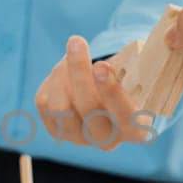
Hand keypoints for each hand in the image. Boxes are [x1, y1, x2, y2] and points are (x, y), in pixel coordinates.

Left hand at [33, 36, 152, 149]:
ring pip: (60, 107)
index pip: (124, 115)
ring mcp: (78, 138)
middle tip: (76, 42)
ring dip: (63, 72)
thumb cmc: (127, 83)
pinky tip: (66, 67)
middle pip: (88, 109)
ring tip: (74, 49)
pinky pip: (45, 102)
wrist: (106, 99)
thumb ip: (129, 70)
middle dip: (80, 72)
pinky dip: (54, 78)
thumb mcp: (138, 78)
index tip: (102, 65)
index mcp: (135, 129)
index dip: (112, 91)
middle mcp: (106, 140)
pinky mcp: (55, 130)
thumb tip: (106, 57)